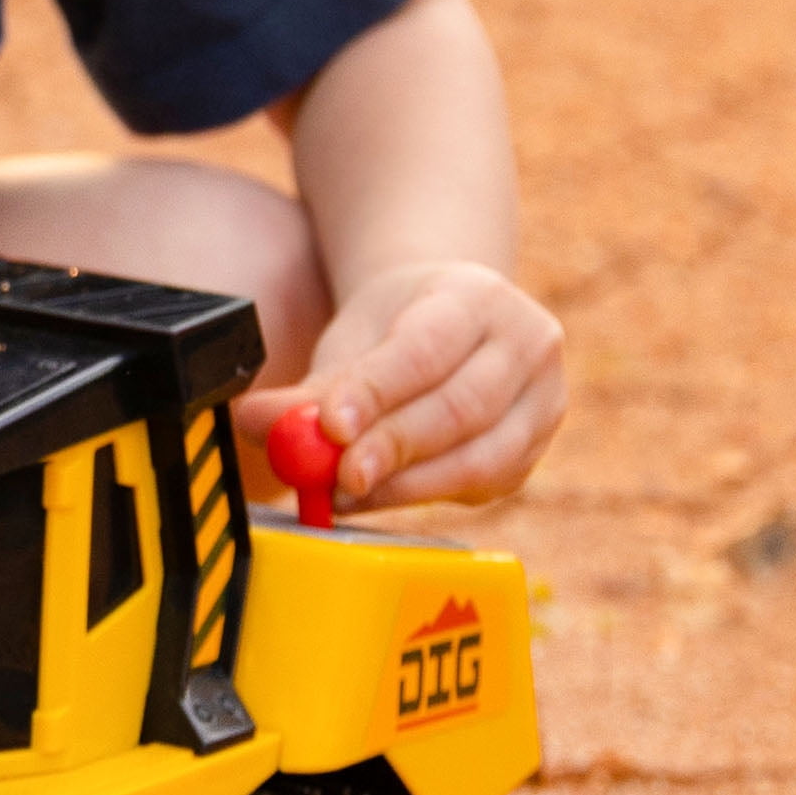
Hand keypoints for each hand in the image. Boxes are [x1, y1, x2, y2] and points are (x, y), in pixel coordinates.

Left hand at [239, 260, 563, 511]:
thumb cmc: (396, 330)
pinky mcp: (534, 452)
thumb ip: (306, 387)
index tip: (330, 426)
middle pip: (461, 407)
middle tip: (334, 476)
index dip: (378, 392)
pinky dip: (422, 498)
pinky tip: (376, 496)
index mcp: (477, 296)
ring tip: (342, 491)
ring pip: (480, 458)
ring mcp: (543, 401)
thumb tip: (253, 421)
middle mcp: (527, 343)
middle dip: (392, 448)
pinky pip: (482, 486)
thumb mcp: (351, 340)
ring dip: (405, 485)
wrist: (450, 323)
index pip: (427, 348)